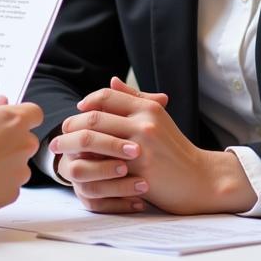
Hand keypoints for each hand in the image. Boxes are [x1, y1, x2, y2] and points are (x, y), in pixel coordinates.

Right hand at [0, 96, 42, 210]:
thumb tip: (1, 103)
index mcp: (15, 120)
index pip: (34, 113)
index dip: (23, 117)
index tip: (10, 121)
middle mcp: (24, 144)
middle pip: (27, 140)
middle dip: (13, 142)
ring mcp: (20, 170)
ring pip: (20, 164)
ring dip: (7, 164)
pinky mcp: (13, 192)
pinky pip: (10, 185)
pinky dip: (0, 183)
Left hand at [51, 77, 254, 214]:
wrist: (200, 180)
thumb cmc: (175, 148)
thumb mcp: (158, 117)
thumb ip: (134, 98)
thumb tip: (111, 80)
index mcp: (148, 107)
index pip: (106, 95)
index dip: (87, 102)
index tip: (76, 111)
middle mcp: (144, 123)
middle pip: (95, 117)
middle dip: (72, 125)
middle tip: (59, 133)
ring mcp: (141, 148)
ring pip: (94, 140)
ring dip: (73, 145)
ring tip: (61, 150)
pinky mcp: (139, 171)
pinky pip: (104, 165)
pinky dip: (88, 165)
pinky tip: (79, 167)